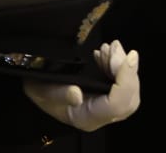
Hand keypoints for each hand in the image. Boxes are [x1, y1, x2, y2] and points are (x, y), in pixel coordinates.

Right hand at [23, 40, 140, 131]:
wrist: (36, 86)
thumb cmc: (38, 89)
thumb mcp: (41, 91)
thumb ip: (59, 94)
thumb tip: (76, 94)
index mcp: (87, 118)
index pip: (116, 104)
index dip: (126, 80)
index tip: (129, 56)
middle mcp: (100, 115)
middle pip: (128, 99)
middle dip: (127, 71)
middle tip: (114, 47)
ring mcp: (105, 105)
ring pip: (127, 90)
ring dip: (123, 66)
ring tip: (109, 47)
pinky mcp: (105, 94)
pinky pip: (120, 83)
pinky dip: (118, 66)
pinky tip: (104, 53)